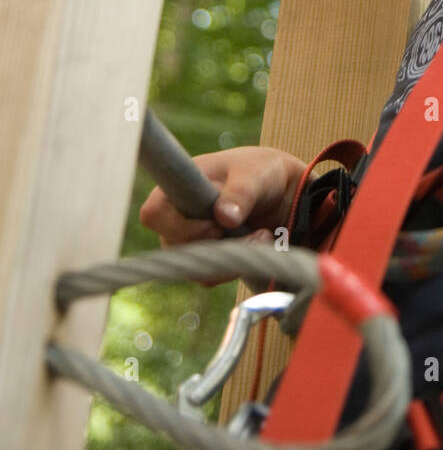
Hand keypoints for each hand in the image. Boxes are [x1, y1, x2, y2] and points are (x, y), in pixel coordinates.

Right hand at [139, 147, 307, 283]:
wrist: (282, 192)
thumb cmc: (261, 172)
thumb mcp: (255, 174)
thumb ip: (240, 192)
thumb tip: (224, 217)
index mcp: (178, 187)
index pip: (154, 214)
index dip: (179, 226)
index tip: (216, 225)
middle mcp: (177, 216)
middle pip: (174, 247)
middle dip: (217, 245)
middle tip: (254, 233)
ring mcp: (189, 240)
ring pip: (194, 267)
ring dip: (231, 257)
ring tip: (263, 235)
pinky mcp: (206, 259)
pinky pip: (210, 277)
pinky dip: (236, 266)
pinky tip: (258, 244)